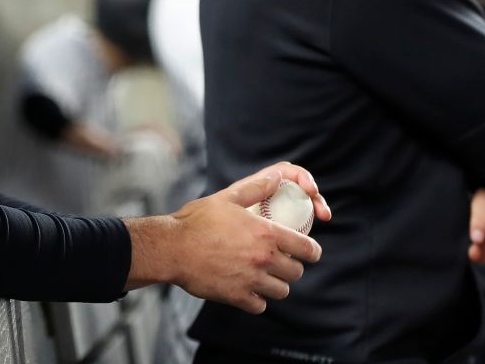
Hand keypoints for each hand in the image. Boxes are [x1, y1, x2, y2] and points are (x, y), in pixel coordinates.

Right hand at [126, 162, 330, 313]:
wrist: (172, 247)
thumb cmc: (196, 220)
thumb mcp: (226, 198)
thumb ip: (255, 188)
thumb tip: (276, 179)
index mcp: (266, 233)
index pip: (307, 248)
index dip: (312, 251)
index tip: (309, 252)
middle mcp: (263, 258)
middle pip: (296, 272)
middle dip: (292, 267)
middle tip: (281, 263)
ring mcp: (251, 280)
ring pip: (281, 291)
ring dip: (276, 284)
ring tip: (265, 277)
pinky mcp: (237, 297)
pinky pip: (260, 305)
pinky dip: (257, 299)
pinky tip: (248, 289)